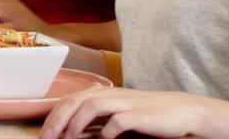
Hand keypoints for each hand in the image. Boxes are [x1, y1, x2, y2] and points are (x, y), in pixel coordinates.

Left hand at [41, 87, 211, 138]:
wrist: (184, 111)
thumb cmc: (150, 113)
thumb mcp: (121, 109)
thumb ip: (99, 112)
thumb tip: (74, 122)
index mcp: (105, 93)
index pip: (71, 99)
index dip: (54, 115)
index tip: (44, 133)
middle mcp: (112, 95)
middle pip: (76, 101)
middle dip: (58, 119)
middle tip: (47, 137)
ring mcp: (126, 103)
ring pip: (92, 106)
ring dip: (76, 123)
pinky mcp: (140, 115)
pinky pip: (118, 122)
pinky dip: (107, 131)